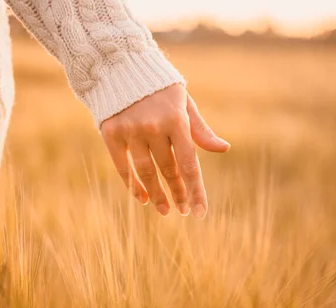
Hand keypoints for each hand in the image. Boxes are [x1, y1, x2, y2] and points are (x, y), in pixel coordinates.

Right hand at [100, 84, 229, 218]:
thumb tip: (224, 148)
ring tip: (163, 209)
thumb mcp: (184, 104)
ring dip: (156, 194)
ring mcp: (131, 130)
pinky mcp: (111, 132)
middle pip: (168, 170)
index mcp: (177, 119)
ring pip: (145, 172)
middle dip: (177, 193)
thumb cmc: (160, 89)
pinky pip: (123, 167)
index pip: (189, 163)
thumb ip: (200, 129)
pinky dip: (133, 185)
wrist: (120, 66)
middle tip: (182, 210)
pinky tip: (141, 198)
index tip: (200, 213)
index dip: (195, 191)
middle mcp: (154, 126)